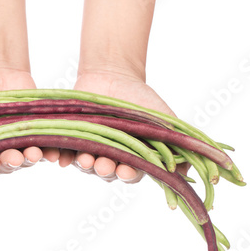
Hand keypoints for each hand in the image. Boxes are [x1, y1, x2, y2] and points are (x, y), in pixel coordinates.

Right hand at [0, 67, 62, 174]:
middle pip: (5, 165)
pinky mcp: (37, 133)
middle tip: (15, 158)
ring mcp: (18, 143)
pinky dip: (51, 151)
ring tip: (35, 154)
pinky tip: (55, 153)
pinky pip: (45, 146)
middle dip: (10, 163)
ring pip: (25, 158)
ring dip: (31, 159)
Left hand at [60, 69, 182, 182]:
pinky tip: (61, 159)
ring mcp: (90, 148)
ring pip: (86, 164)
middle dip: (105, 170)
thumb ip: (177, 145)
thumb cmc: (141, 99)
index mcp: (132, 158)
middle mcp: (110, 158)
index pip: (131, 174)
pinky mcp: (71, 137)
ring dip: (85, 165)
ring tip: (86, 160)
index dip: (129, 175)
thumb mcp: (164, 121)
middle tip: (104, 166)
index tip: (128, 172)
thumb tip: (188, 173)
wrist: (113, 74)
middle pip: (106, 172)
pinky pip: (65, 151)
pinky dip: (62, 156)